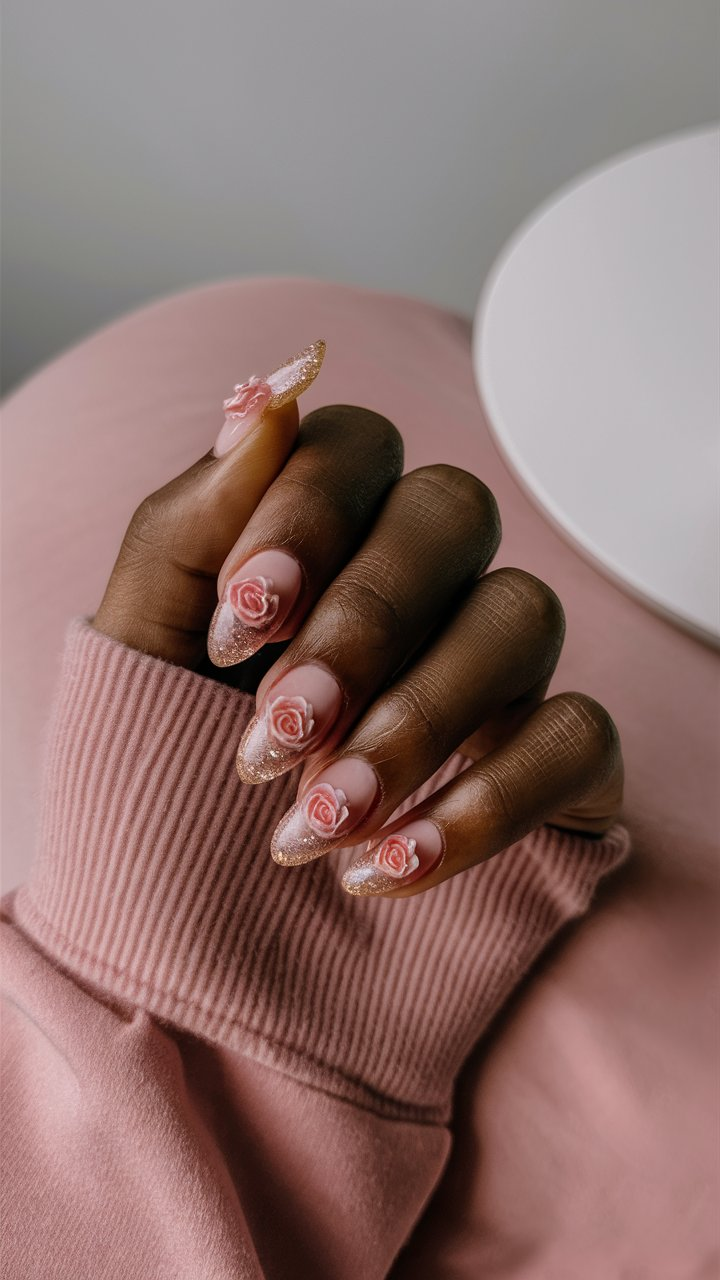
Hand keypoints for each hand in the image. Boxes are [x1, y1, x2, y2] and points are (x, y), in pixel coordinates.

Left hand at [93, 343, 623, 897]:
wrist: (200, 940)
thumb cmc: (168, 781)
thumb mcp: (141, 655)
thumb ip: (189, 528)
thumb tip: (265, 399)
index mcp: (327, 537)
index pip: (355, 448)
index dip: (302, 520)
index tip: (238, 625)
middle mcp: (426, 583)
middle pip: (453, 512)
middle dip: (363, 622)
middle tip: (280, 728)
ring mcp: (499, 667)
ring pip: (523, 613)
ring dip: (417, 719)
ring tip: (317, 820)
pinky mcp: (558, 761)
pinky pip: (577, 734)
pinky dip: (487, 800)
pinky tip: (390, 866)